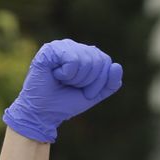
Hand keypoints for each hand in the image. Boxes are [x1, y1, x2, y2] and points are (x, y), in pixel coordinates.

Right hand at [2, 39, 123, 142]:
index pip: (105, 61)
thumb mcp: (94, 94)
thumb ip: (110, 83)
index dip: (98, 82)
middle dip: (87, 81)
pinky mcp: (50, 49)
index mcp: (85, 54)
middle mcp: (74, 47)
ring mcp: (61, 46)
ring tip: (62, 81)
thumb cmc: (65, 103)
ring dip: (76, 79)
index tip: (84, 92)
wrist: (43, 113)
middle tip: (71, 87)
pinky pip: (72, 60)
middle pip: (97, 60)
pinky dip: (66, 74)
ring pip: (86, 60)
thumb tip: (116, 66)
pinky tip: (55, 75)